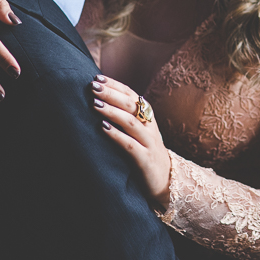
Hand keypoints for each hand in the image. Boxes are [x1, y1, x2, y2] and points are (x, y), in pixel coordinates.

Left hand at [90, 75, 170, 207]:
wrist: (167, 181)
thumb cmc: (145, 154)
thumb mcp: (139, 133)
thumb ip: (125, 118)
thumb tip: (100, 101)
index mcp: (148, 118)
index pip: (132, 95)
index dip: (115, 85)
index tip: (98, 78)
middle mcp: (150, 127)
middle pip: (131, 105)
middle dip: (111, 94)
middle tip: (93, 86)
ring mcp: (149, 143)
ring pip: (131, 122)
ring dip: (112, 112)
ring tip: (95, 104)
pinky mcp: (145, 160)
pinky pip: (130, 145)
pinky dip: (116, 135)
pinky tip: (103, 128)